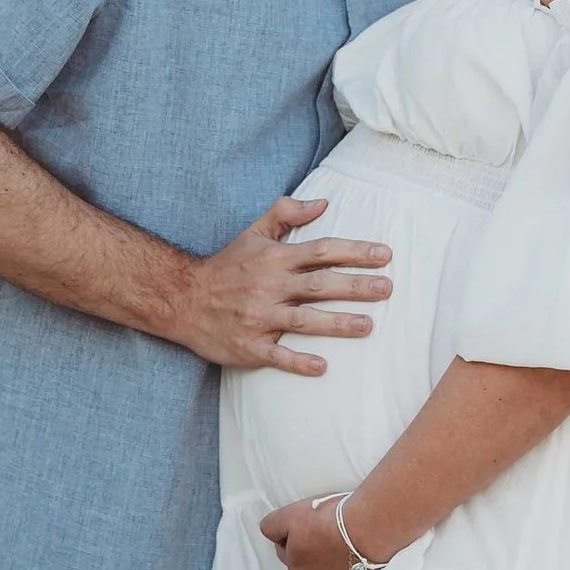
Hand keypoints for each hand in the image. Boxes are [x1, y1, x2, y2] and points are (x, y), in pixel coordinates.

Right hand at [166, 196, 392, 373]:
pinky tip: (321, 367)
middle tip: (388, 288)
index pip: (321, 251)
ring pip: (304, 320)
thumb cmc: (225, 266)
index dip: (354, 252)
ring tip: (368, 326)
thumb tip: (323, 202)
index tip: (384, 255)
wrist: (181, 299)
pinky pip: (276, 354)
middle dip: (355, 286)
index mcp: (274, 259)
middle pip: (319, 285)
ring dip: (336, 323)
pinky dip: (298, 361)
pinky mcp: (248, 345)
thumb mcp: (253, 233)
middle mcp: (269, 286)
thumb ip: (286, 213)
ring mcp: (259, 318)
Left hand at [259, 493, 365, 569]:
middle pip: (304, 560)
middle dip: (309, 546)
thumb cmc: (331, 520)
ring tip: (341, 538)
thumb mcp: (290, 514)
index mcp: (293, 562)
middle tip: (324, 527)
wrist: (368, 529)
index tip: (306, 520)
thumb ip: (272, 526)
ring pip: (324, 568)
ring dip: (328, 556)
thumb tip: (270, 532)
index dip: (293, 531)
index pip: (284, 547)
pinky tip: (353, 551)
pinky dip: (346, 564)